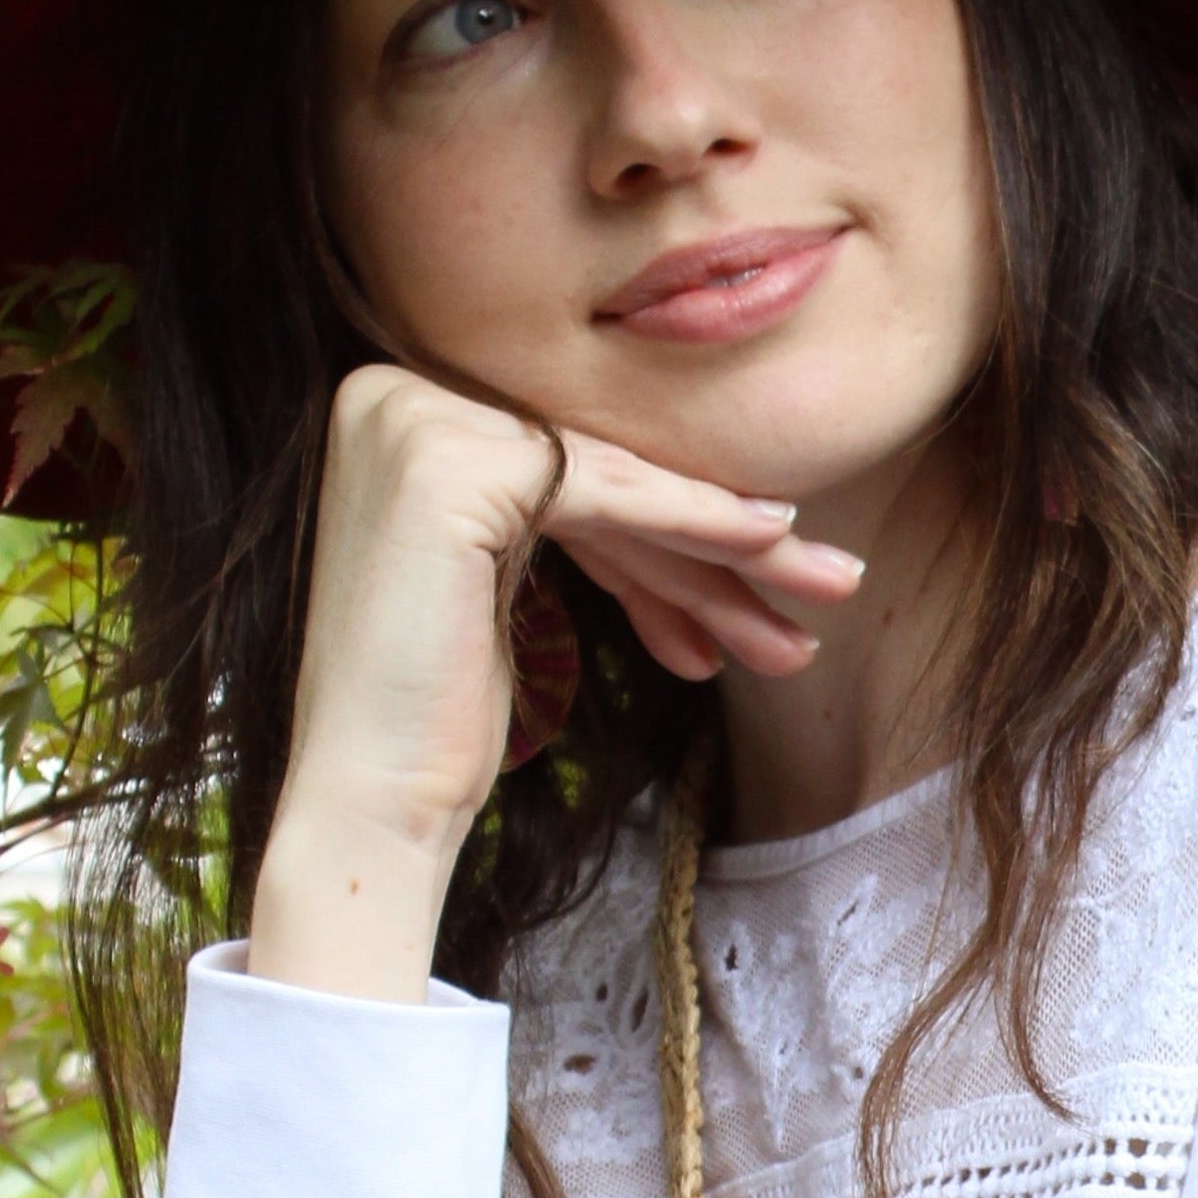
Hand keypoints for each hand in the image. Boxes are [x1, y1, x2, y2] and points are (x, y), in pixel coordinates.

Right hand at [251, 362, 860, 995]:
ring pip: (613, 482)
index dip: (677, 530)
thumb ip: (582, 522)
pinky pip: (603, 490)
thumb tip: (716, 495)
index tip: (768, 576)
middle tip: (826, 581)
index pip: (568, 471)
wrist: (367, 802)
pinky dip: (693, 522)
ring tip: (829, 584)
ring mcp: (411, 419)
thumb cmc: (434, 720)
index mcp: (393, 414)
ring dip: (731, 543)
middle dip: (715, 542)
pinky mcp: (447, 460)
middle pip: (595, 476)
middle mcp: (387, 395)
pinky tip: (770, 543)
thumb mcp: (509, 588)